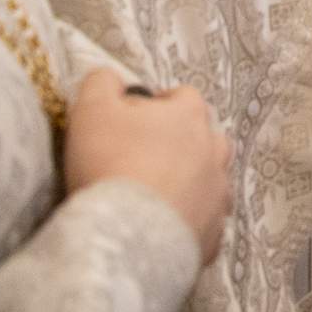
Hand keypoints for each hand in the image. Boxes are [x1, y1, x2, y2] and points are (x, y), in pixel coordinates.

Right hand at [63, 68, 232, 264]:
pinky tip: (163, 230)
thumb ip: (101, 83)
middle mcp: (215, 151)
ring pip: (212, 180)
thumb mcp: (92, 109)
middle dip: (182, 144)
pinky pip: (206, 222)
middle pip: (205, 138)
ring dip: (192, 182)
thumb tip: (109, 77)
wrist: (129, 234)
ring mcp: (219, 194)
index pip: (184, 96)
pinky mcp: (215, 234)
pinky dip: (189, 222)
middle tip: (146, 159)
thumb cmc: (110, 162)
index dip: (159, 105)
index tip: (135, 120)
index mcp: (191, 116)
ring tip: (159, 194)